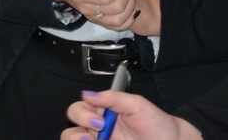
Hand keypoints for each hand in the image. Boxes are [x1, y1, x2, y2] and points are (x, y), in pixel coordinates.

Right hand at [62, 90, 201, 139]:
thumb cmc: (157, 124)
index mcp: (102, 112)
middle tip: (98, 132)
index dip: (83, 113)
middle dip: (76, 132)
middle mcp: (98, 130)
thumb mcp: (138, 105)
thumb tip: (88, 94)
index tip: (100, 119)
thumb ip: (114, 98)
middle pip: (71, 130)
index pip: (79, 109)